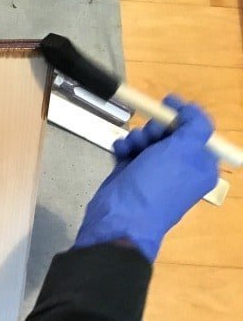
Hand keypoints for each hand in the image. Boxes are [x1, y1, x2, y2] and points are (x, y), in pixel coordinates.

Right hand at [73, 95, 218, 261]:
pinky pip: (129, 152)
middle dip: (158, 128)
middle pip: (171, 134)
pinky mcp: (130, 176)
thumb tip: (189, 110)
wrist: (120, 218)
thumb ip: (195, 124)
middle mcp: (179, 169)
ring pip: (148, 141)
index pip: (198, 132)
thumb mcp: (184, 149)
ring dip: (139, 137)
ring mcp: (153, 174)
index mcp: (200, 166)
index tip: (167, 102)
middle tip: (151, 134)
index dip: (184, 116)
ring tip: (132, 146)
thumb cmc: (156, 184)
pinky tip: (120, 151)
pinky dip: (124, 147)